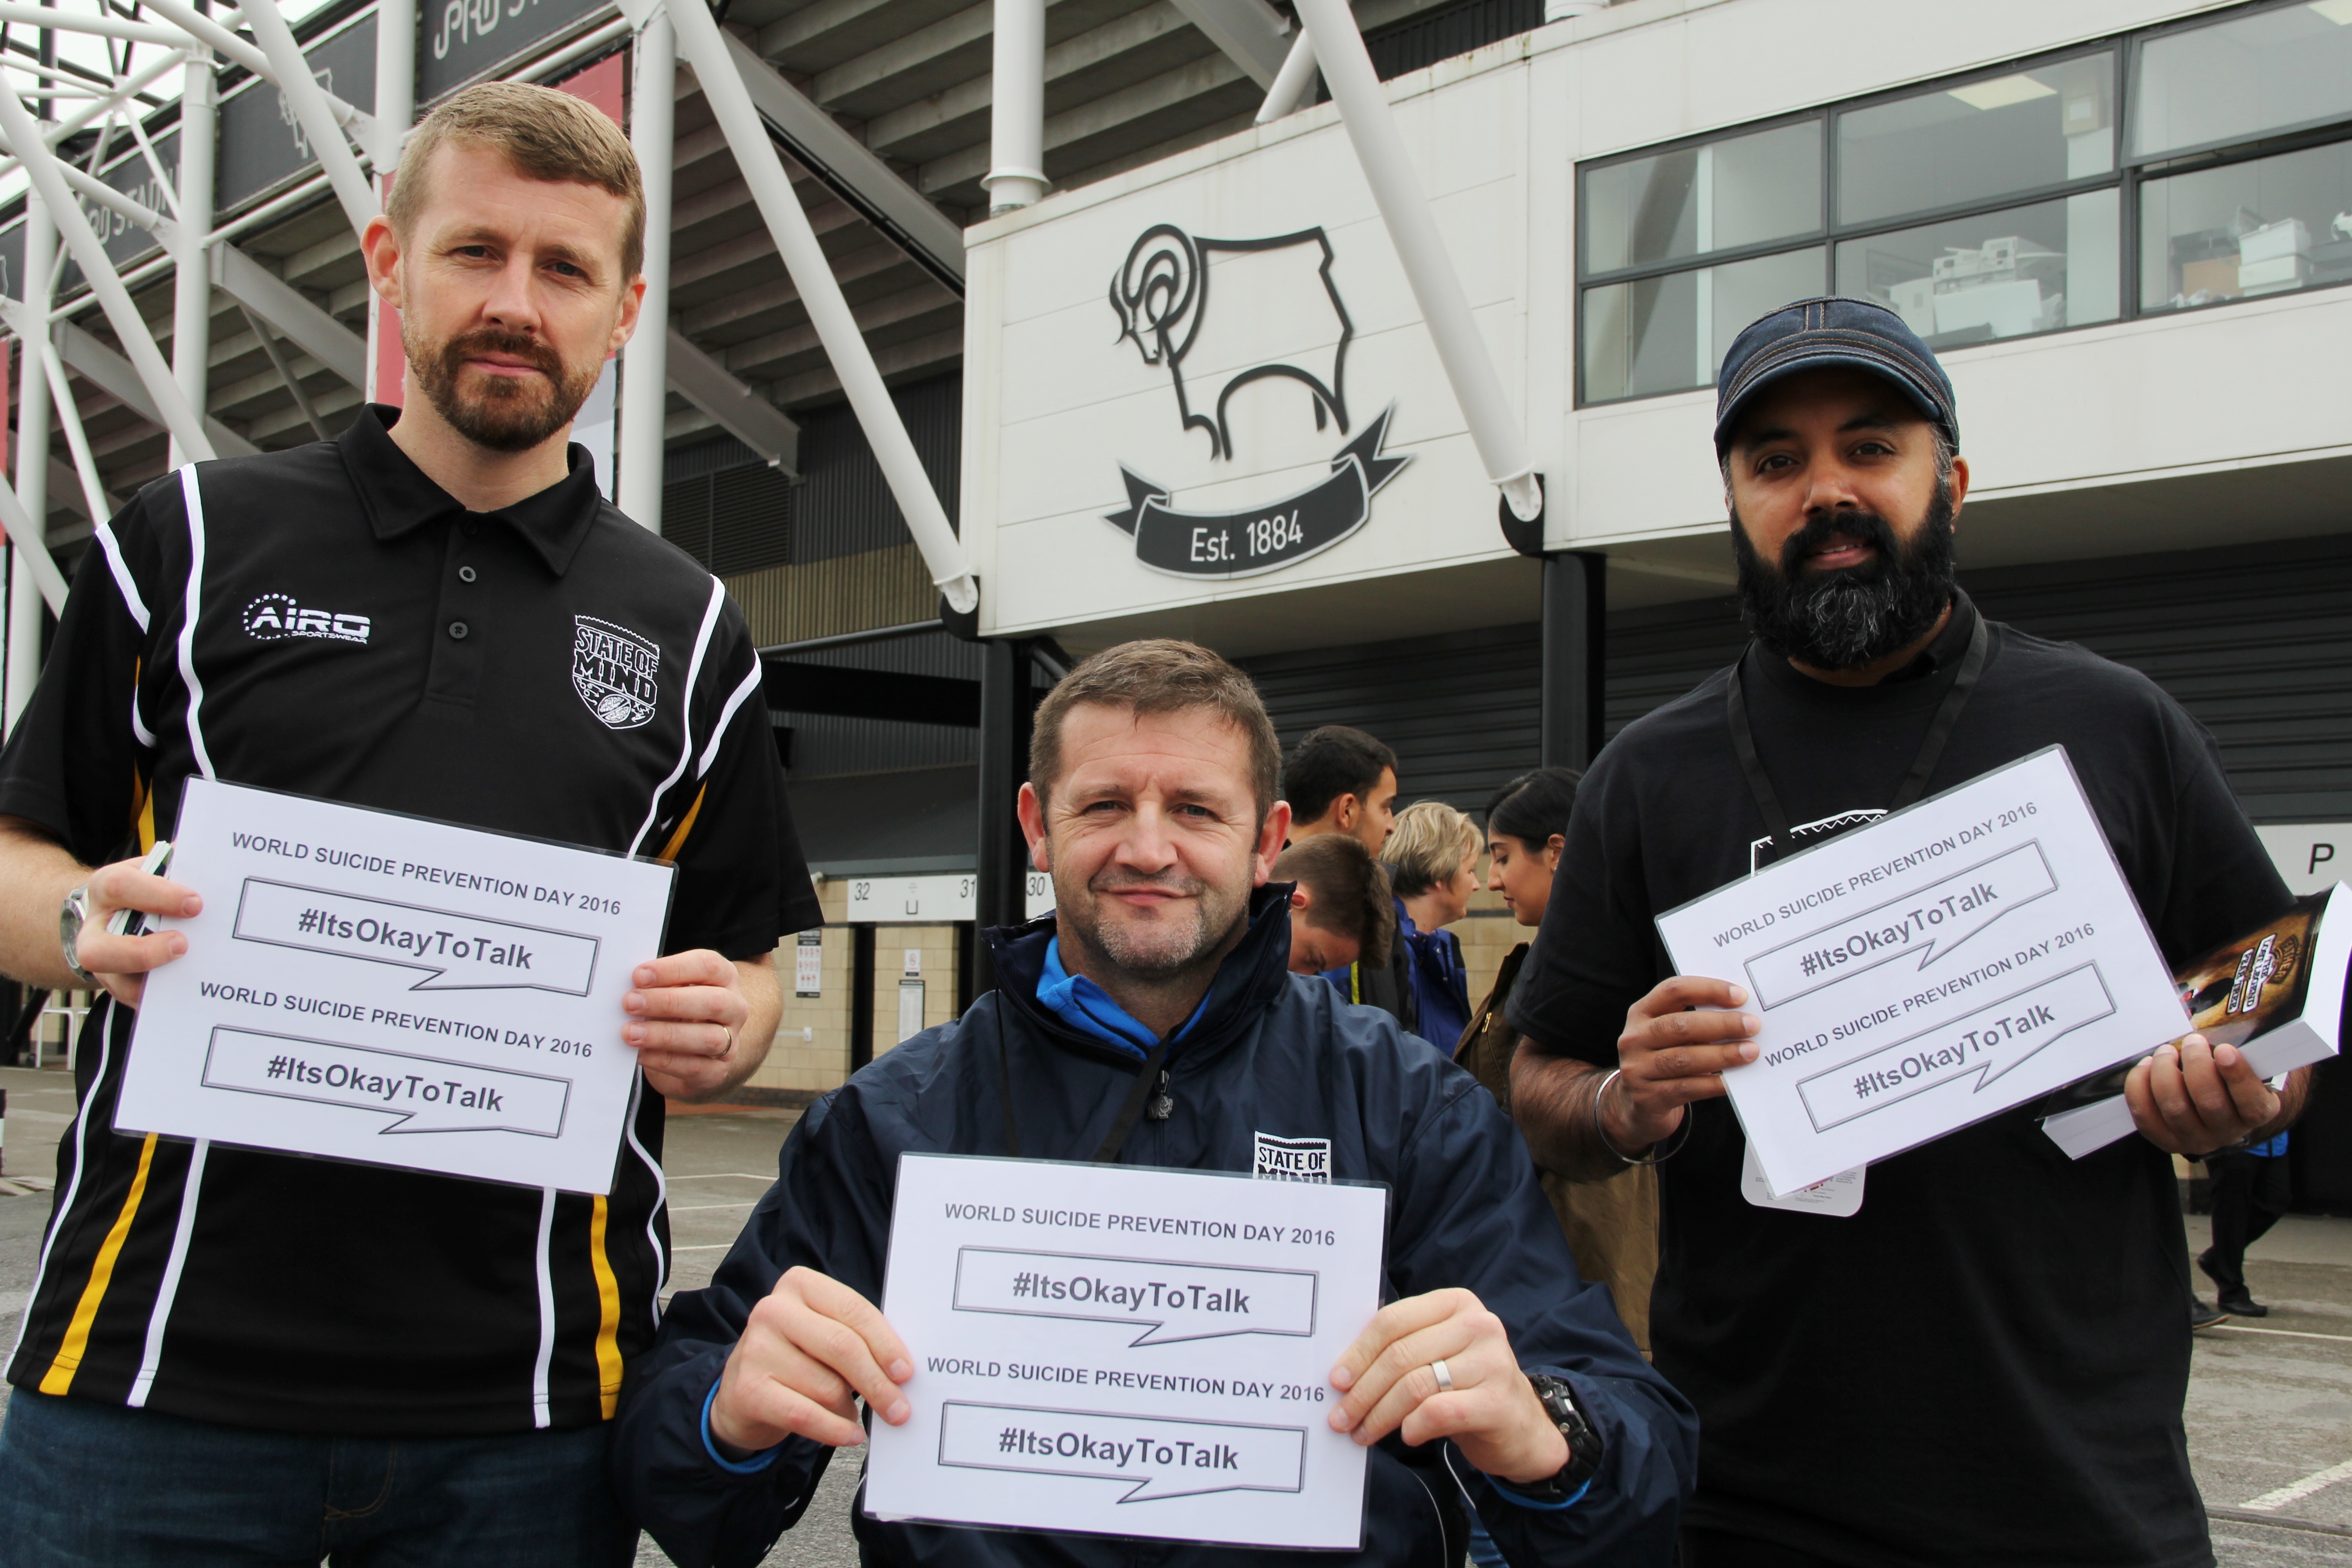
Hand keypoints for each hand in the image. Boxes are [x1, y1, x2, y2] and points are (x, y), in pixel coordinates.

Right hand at [73, 854, 202, 1007]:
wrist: (114, 909)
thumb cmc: (146, 886)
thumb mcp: (155, 868)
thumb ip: (180, 863)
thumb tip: (217, 856)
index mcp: (106, 889)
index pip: (120, 887)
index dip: (157, 895)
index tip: (195, 904)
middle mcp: (96, 930)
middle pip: (99, 951)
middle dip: (142, 952)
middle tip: (183, 945)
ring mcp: (104, 963)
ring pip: (115, 984)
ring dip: (155, 983)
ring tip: (190, 974)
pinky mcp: (119, 984)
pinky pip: (137, 999)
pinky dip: (165, 998)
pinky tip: (192, 993)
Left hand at [623, 949, 749, 1099]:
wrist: (691, 1051)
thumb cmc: (675, 1010)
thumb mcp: (670, 989)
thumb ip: (656, 984)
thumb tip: (628, 986)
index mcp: (724, 978)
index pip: (707, 966)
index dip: (673, 969)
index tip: (638, 975)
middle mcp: (734, 1008)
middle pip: (712, 1002)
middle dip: (668, 1002)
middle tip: (630, 1003)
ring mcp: (731, 1041)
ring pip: (708, 1038)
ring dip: (665, 1035)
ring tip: (630, 1033)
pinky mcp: (718, 1072)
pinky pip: (695, 1068)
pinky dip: (664, 1061)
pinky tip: (640, 1054)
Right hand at [709, 1267, 913, 1454]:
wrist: (742, 1392)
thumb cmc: (798, 1357)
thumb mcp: (824, 1333)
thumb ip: (858, 1339)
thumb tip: (901, 1370)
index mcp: (799, 1284)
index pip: (854, 1310)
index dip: (885, 1344)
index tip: (906, 1372)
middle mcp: (773, 1310)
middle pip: (842, 1347)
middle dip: (877, 1382)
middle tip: (899, 1409)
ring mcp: (756, 1349)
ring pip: (827, 1386)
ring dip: (850, 1409)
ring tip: (853, 1415)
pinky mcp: (748, 1389)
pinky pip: (804, 1414)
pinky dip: (834, 1429)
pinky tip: (850, 1435)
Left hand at [1327, 1288, 1567, 1486]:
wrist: (1522, 1426)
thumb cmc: (1467, 1386)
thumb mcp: (1438, 1354)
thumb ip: (1402, 1348)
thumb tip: (1343, 1370)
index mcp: (1456, 1303)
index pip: (1393, 1321)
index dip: (1359, 1352)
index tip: (1336, 1381)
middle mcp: (1478, 1325)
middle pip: (1400, 1355)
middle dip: (1363, 1390)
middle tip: (1341, 1417)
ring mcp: (1492, 1362)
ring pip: (1415, 1385)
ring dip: (1380, 1414)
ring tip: (1363, 1432)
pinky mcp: (1497, 1401)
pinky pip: (1438, 1412)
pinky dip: (1413, 1427)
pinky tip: (1407, 1436)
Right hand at [1601, 976, 1759, 1151]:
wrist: (1637, 1105)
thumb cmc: (1664, 1059)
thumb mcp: (1668, 1034)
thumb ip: (1694, 1020)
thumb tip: (1741, 1015)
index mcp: (1641, 1012)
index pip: (1674, 991)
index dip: (1708, 990)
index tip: (1741, 996)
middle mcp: (1634, 1038)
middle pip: (1680, 1025)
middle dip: (1722, 1024)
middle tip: (1752, 1026)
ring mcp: (1637, 1069)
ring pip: (1684, 1058)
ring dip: (1722, 1054)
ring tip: (1750, 1052)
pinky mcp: (1648, 1098)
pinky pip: (1687, 1088)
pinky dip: (1714, 1083)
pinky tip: (1734, 1081)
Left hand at [2125, 1034, 2281, 1157]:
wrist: (2216, 1106)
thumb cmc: (2228, 1076)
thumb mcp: (2244, 1065)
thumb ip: (2235, 1054)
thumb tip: (2211, 1033)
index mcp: (2256, 1113)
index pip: (2252, 1102)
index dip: (2237, 1076)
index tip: (2225, 1049)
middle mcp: (2227, 1132)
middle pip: (2209, 1102)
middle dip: (2196, 1064)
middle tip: (2192, 1041)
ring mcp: (2195, 1139)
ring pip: (2175, 1108)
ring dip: (2165, 1072)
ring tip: (2165, 1052)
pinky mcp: (2165, 1140)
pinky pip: (2146, 1116)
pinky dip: (2140, 1087)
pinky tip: (2145, 1067)